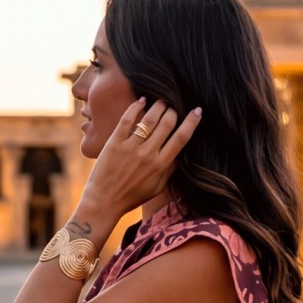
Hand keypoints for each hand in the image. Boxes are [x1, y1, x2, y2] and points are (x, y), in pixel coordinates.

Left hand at [80, 99, 202, 220]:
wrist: (104, 201)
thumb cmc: (131, 197)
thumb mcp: (156, 188)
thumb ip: (169, 171)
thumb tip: (181, 154)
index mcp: (160, 166)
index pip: (181, 138)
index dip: (192, 122)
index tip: (197, 111)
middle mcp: (147, 154)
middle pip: (167, 123)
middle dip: (173, 111)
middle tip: (173, 107)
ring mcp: (131, 147)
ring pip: (150, 118)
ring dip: (158, 105)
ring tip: (161, 101)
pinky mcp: (115, 142)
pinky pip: (128, 119)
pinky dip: (136, 106)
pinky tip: (142, 100)